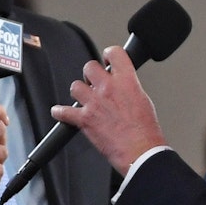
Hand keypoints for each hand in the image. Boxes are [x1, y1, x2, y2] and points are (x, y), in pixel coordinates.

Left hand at [51, 46, 165, 174]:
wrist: (140, 151)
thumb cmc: (145, 131)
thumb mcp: (144, 99)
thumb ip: (129, 87)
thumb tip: (122, 84)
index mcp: (127, 81)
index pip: (114, 53)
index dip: (109, 55)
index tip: (107, 61)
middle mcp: (108, 88)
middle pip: (89, 66)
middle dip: (91, 75)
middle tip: (95, 83)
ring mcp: (94, 103)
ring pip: (75, 86)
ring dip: (79, 92)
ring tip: (85, 100)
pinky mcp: (84, 119)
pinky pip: (63, 111)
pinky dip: (60, 112)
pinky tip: (61, 112)